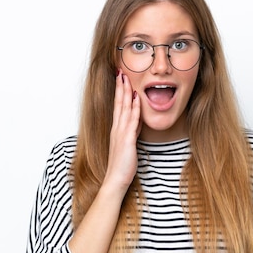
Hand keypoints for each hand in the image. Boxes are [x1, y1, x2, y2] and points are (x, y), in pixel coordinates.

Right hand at [104, 69, 140, 191]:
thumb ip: (132, 132)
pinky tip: (136, 98)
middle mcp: (117, 129)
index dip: (119, 92)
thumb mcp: (128, 144)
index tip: (121, 79)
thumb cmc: (122, 165)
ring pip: (123, 108)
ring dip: (125, 92)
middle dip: (120, 87)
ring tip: (126, 78)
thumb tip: (136, 122)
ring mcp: (120, 133)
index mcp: (116, 129)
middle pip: (118, 103)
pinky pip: (131, 121)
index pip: (117, 106)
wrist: (116, 179)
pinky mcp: (126, 140)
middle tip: (121, 72)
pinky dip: (134, 108)